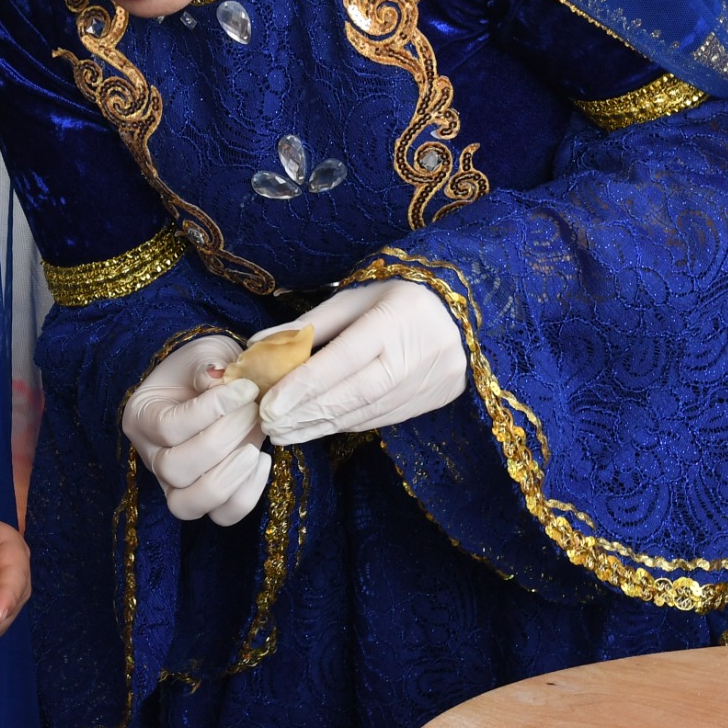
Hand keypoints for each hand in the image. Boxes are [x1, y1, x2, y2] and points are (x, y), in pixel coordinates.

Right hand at [121, 334, 270, 525]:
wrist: (219, 387)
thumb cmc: (205, 368)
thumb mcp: (204, 353)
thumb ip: (208, 364)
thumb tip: (219, 379)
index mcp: (142, 417)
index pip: (168, 426)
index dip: (211, 410)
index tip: (247, 388)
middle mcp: (151, 456)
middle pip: (174, 469)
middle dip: (222, 441)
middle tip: (253, 412)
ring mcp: (175, 485)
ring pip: (188, 505)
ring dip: (229, 478)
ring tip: (255, 448)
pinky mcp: (205, 500)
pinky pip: (221, 515)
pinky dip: (246, 495)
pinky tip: (261, 460)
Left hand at [256, 279, 469, 445]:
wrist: (467, 306)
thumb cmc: (401, 293)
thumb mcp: (356, 296)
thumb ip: (310, 323)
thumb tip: (260, 344)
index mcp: (394, 320)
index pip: (342, 360)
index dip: (303, 386)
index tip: (269, 405)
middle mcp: (415, 355)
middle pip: (353, 394)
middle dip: (306, 415)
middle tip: (270, 427)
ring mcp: (430, 381)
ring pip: (368, 412)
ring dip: (323, 427)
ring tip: (287, 433)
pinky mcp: (438, 398)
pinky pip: (385, 418)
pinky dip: (349, 424)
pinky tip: (321, 427)